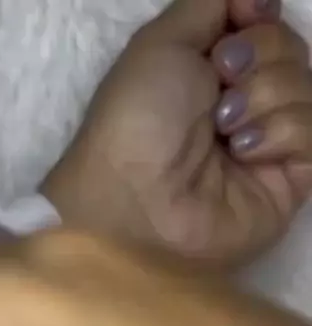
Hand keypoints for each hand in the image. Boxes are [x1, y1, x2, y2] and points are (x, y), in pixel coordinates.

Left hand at [43, 0, 311, 264]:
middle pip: (291, 49)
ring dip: (264, 96)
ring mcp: (268, 144)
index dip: (258, 15)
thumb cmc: (139, 118)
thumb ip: (211, 4)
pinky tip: (243, 153)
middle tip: (219, 83)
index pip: (266, 23)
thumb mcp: (162, 41)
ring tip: (224, 129)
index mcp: (212, 70)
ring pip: (306, 87)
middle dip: (259, 56)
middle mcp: (243, 103)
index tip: (242, 17)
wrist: (137, 199)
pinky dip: (280, 132)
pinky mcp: (290, 182)